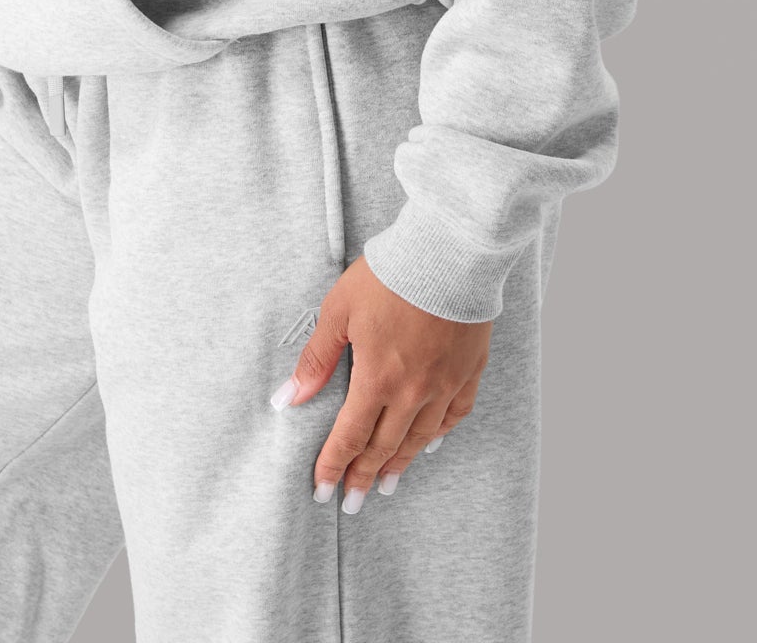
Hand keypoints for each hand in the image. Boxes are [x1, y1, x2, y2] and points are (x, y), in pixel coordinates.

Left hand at [269, 253, 491, 510]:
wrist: (448, 254)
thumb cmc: (389, 276)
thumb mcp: (339, 311)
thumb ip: (316, 359)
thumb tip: (287, 398)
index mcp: (377, 378)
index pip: (349, 437)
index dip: (333, 467)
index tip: (322, 491)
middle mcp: (412, 391)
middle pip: (384, 446)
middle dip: (364, 477)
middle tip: (353, 503)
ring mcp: (444, 384)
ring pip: (419, 438)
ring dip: (400, 464)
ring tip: (386, 485)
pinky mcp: (468, 370)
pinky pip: (455, 415)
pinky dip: (440, 434)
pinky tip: (430, 444)